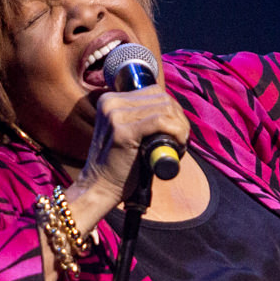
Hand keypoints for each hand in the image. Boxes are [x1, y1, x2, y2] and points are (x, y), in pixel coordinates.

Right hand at [65, 86, 191, 233]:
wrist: (98, 188)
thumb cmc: (118, 165)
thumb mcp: (126, 132)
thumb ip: (142, 118)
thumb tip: (173, 110)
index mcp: (110, 100)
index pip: (153, 92)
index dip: (172, 109)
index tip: (177, 129)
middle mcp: (111, 103)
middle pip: (161, 98)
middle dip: (178, 118)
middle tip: (181, 139)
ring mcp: (115, 116)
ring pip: (164, 108)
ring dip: (180, 126)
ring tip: (179, 144)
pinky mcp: (122, 131)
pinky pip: (161, 122)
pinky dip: (176, 132)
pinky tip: (178, 145)